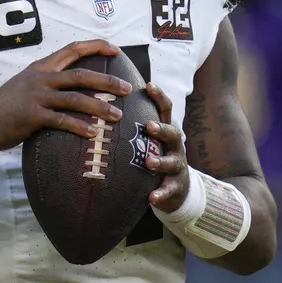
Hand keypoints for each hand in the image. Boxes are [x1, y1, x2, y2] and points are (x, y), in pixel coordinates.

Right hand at [0, 40, 132, 151]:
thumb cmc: (9, 105)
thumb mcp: (28, 83)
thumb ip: (50, 80)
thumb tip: (77, 84)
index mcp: (42, 67)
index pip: (72, 49)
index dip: (95, 47)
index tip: (115, 50)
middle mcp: (41, 77)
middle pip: (80, 75)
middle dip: (107, 81)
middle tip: (127, 89)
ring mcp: (36, 96)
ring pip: (75, 98)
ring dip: (99, 107)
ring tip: (117, 116)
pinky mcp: (32, 116)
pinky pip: (61, 120)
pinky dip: (79, 127)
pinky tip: (93, 133)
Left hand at [145, 83, 189, 212]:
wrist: (177, 188)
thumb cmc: (155, 155)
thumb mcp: (148, 139)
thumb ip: (133, 124)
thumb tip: (104, 101)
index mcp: (166, 131)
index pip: (165, 109)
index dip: (159, 96)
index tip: (148, 85)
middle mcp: (175, 146)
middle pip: (173, 133)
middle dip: (161, 129)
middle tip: (149, 126)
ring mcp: (177, 166)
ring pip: (172, 161)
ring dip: (160, 161)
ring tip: (149, 162)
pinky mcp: (175, 187)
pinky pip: (168, 190)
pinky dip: (160, 193)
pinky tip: (151, 197)